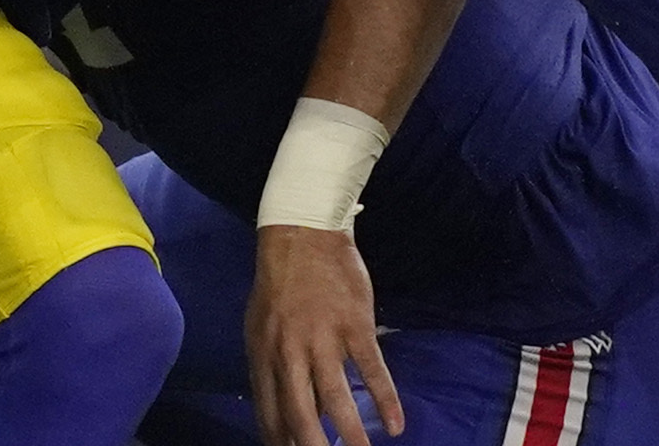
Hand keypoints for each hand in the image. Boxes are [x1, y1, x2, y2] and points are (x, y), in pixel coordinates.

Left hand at [249, 224, 401, 445]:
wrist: (302, 233)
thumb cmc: (280, 284)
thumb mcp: (262, 326)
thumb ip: (273, 367)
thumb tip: (286, 408)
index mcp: (264, 353)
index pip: (269, 410)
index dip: (279, 440)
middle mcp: (290, 351)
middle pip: (300, 413)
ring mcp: (324, 339)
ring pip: (337, 398)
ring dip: (351, 434)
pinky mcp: (355, 326)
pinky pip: (372, 371)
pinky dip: (386, 400)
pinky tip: (395, 424)